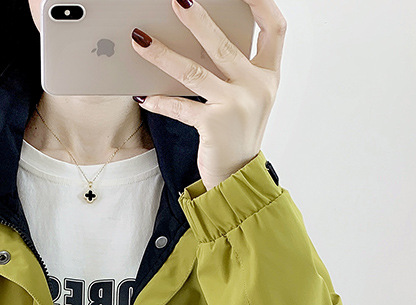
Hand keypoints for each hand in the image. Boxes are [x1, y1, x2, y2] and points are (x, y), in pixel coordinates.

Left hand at [130, 0, 285, 189]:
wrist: (238, 176)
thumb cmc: (238, 134)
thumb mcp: (248, 98)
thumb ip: (237, 69)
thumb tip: (202, 36)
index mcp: (269, 75)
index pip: (274, 28)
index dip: (261, 2)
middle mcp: (257, 88)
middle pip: (224, 44)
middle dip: (198, 20)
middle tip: (177, 1)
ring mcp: (236, 106)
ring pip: (194, 72)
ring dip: (164, 55)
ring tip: (141, 40)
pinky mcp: (213, 126)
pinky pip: (181, 107)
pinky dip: (159, 101)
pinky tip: (142, 94)